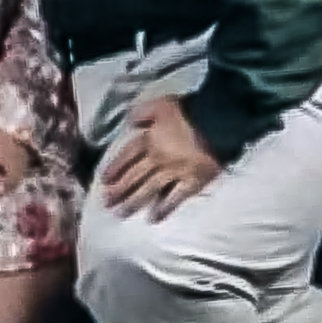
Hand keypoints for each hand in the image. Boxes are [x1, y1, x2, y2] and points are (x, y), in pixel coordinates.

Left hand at [101, 97, 219, 221]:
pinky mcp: (192, 182)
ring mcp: (174, 173)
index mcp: (149, 139)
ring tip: (121, 213)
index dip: (115, 168)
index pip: (127, 156)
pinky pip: (175, 198)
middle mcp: (158, 159)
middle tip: (106, 203)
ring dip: (133, 202)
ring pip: (149, 190)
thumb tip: (130, 123)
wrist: (217, 121)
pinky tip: (153, 218)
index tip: (104, 180)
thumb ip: (141, 113)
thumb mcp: (159, 104)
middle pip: (134, 176)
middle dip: (119, 190)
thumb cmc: (188, 111)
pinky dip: (164, 208)